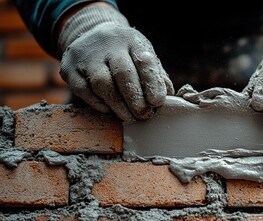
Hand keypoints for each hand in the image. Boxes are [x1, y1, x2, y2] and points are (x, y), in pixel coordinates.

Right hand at [58, 5, 173, 121]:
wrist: (91, 37)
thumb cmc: (125, 55)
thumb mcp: (143, 58)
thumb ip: (156, 76)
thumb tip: (168, 95)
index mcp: (131, 40)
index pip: (143, 60)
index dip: (152, 83)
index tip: (157, 102)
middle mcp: (108, 44)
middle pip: (122, 73)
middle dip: (135, 98)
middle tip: (144, 115)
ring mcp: (86, 55)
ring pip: (102, 84)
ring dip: (118, 105)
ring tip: (129, 117)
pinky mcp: (69, 68)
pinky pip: (84, 90)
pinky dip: (98, 104)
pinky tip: (109, 109)